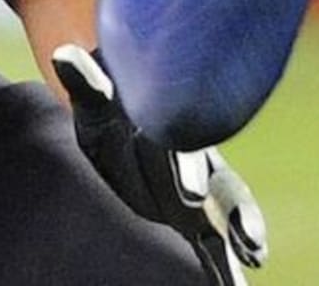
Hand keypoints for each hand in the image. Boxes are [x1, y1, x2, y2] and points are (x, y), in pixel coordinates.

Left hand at [52, 44, 266, 284]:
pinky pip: (218, 240)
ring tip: (255, 256)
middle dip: (229, 209)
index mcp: (169, 123)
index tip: (191, 195)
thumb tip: (62, 55)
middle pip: (217, 182)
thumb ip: (87, 82)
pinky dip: (229, 263)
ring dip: (244, 230)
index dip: (186, 170)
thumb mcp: (95, 96)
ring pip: (229, 207)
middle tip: (243, 238)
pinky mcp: (195, 217)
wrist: (118, 114)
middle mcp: (193, 156)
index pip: (181, 146)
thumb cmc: (106, 104)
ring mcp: (200, 188)